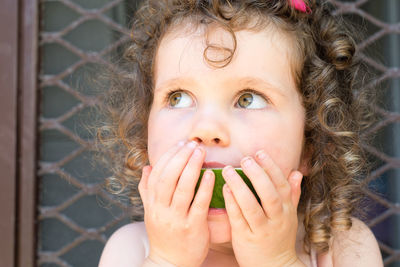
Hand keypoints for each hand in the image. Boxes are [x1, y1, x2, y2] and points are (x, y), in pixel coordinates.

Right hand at [138, 141, 214, 266]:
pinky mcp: (192, 228)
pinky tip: (210, 174)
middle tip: (193, 144)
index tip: (181, 143)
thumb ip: (147, 190)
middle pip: (168, 177)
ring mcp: (176, 219)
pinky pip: (199, 204)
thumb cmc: (164, 234)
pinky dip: (204, 188)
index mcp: (152, 204)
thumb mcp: (151, 212)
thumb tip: (147, 168)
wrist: (170, 264)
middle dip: (181, 157)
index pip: (157, 173)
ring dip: (192, 167)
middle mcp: (161, 209)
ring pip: (182, 188)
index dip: (168, 156)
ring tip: (201, 152)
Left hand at [222, 150, 304, 266]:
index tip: (259, 153)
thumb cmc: (279, 237)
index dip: (271, 168)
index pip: (281, 185)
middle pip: (269, 194)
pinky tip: (224, 188)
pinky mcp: (246, 239)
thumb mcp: (290, 216)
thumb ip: (293, 194)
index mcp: (287, 211)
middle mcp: (276, 220)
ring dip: (240, 186)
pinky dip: (232, 203)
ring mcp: (261, 230)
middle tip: (245, 159)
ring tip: (228, 170)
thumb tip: (297, 172)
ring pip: (252, 206)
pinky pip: (238, 219)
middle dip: (257, 174)